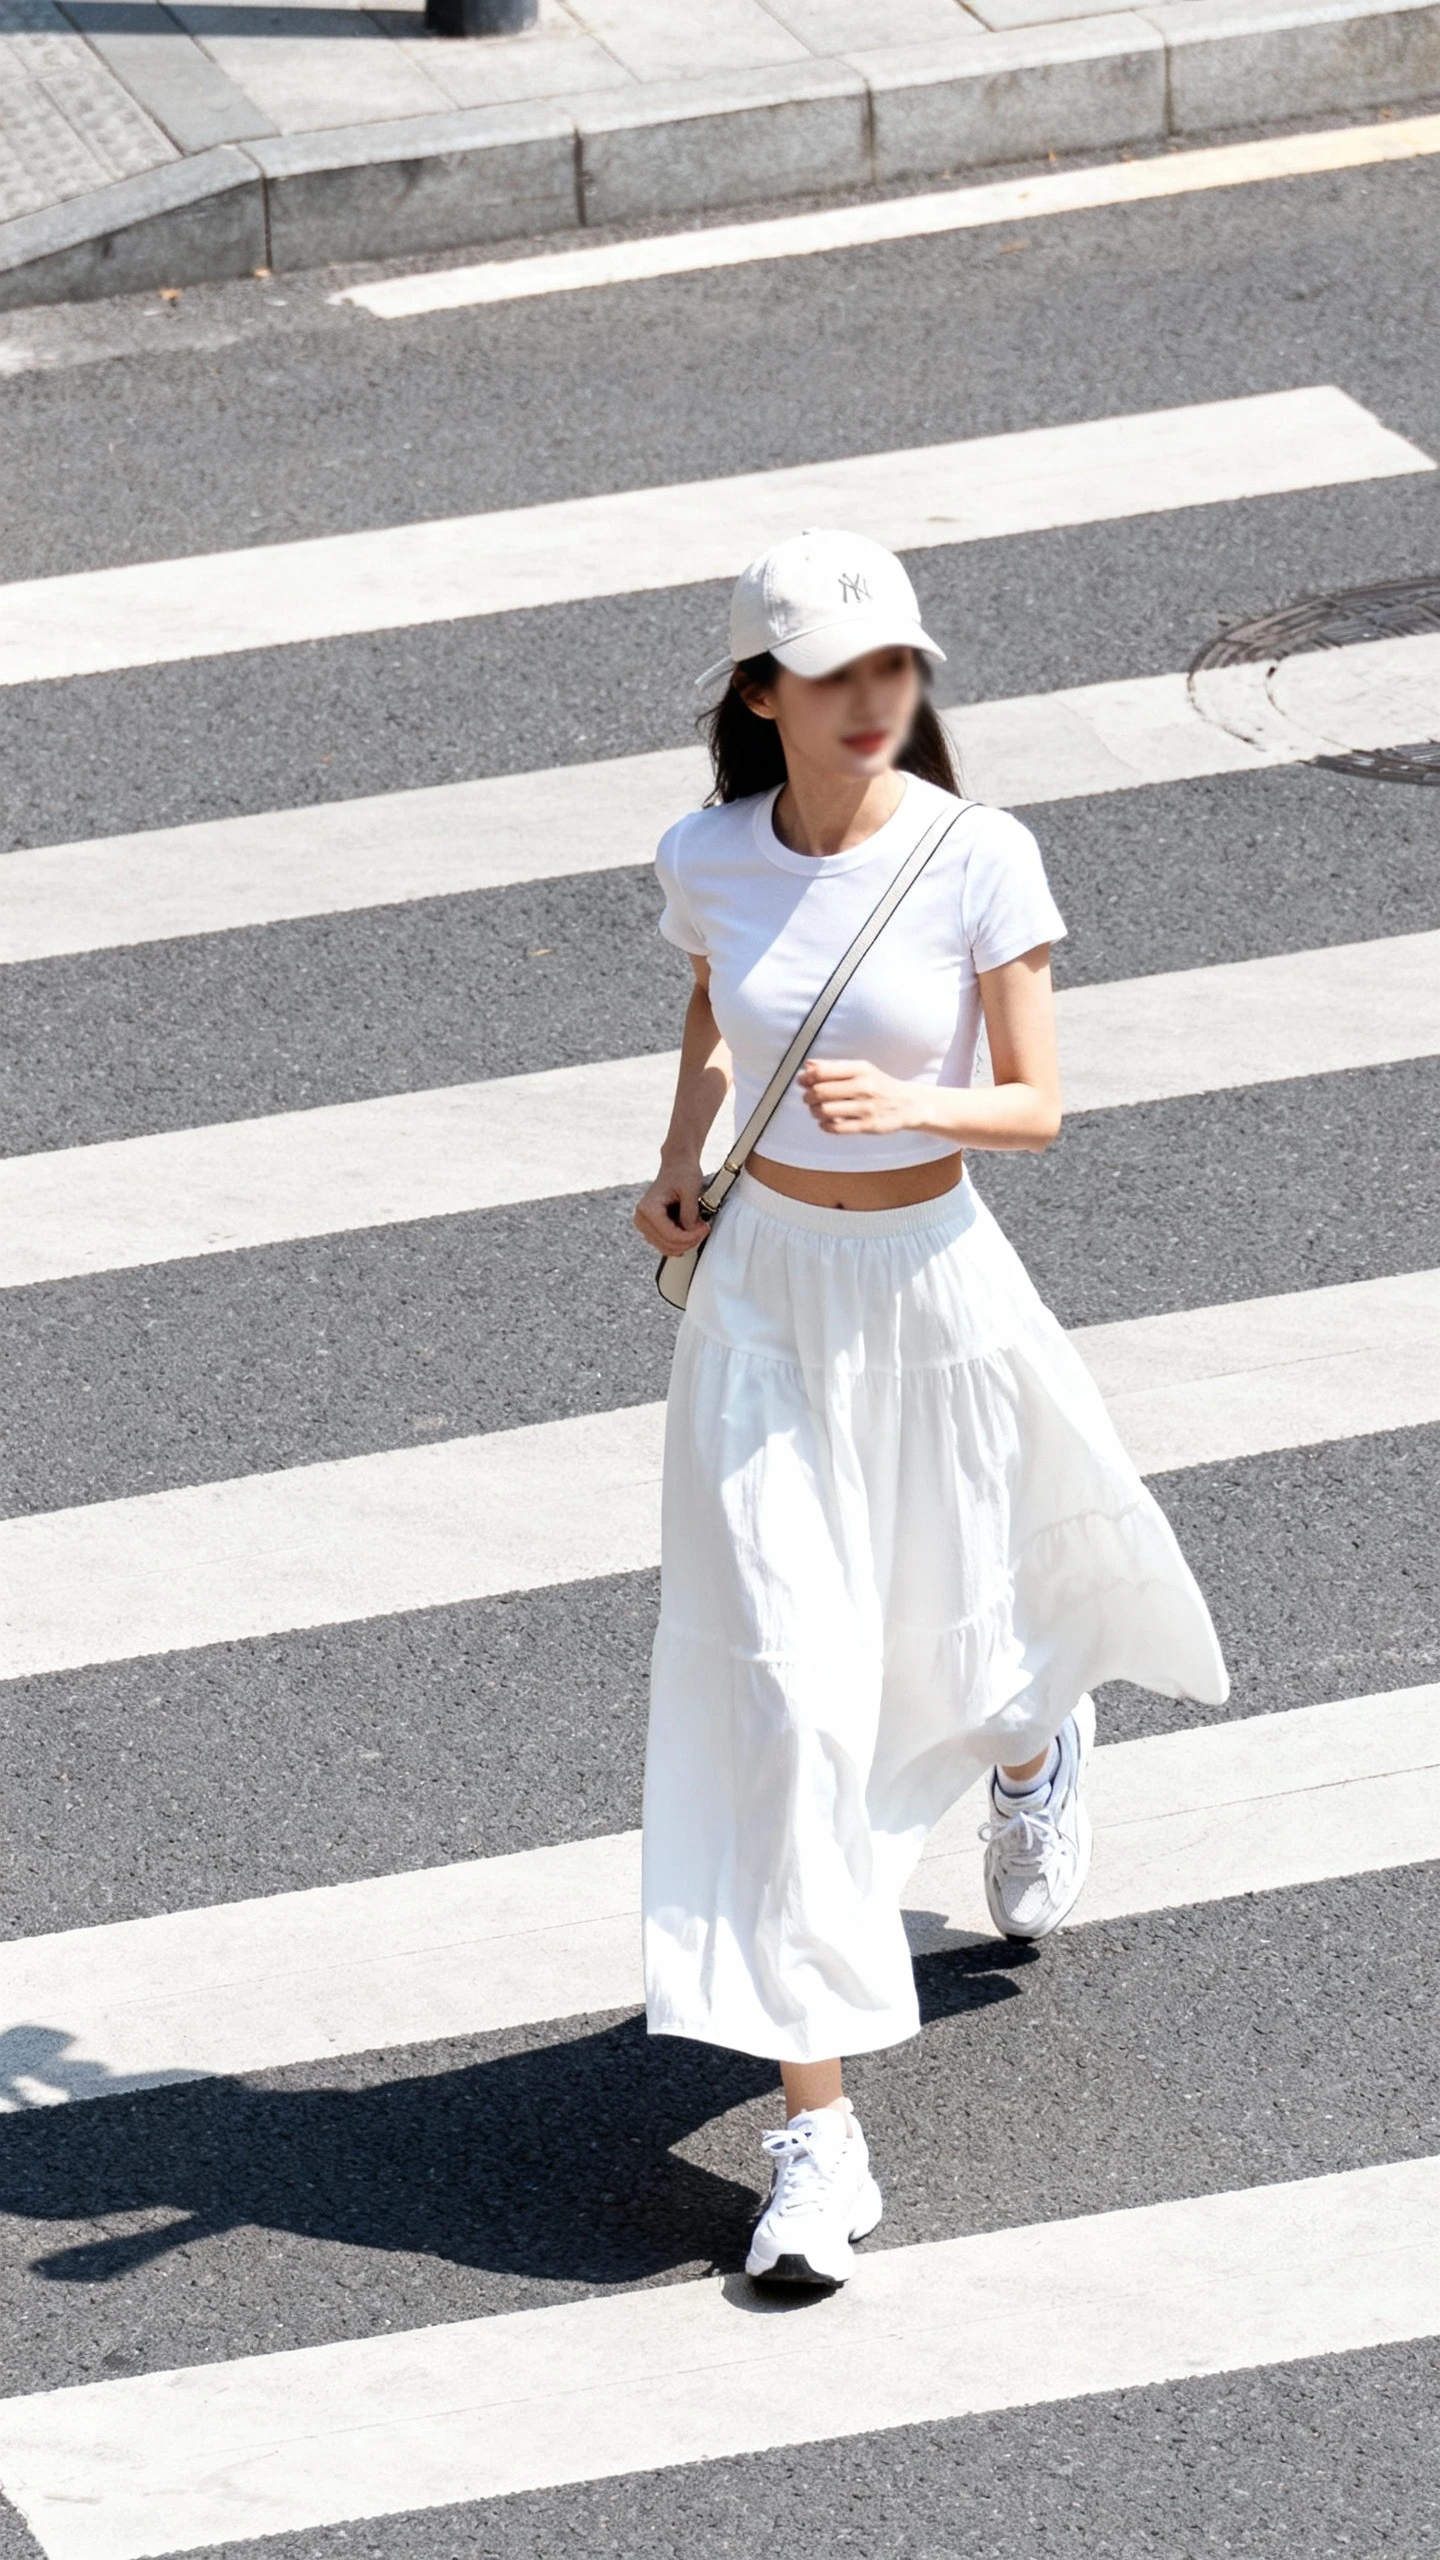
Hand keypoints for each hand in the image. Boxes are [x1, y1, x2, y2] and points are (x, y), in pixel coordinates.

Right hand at [634, 1157, 709, 1253]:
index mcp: (647, 1209)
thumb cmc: (683, 1172)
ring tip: (697, 1227)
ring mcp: (644, 1224)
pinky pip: (666, 1243)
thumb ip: (689, 1215)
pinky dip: (680, 1240)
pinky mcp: (650, 1227)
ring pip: (667, 1248)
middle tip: (704, 1228)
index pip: (670, 1236)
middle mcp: (641, 1218)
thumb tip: (692, 1234)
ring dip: (685, 1242)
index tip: (705, 1228)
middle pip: (668, 1245)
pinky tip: (690, 1229)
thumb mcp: (690, 1191)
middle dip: (689, 1241)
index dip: (691, 1237)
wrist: (677, 1164)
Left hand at [797, 1058, 916, 1135]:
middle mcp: (864, 1087)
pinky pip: (836, 1128)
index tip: (802, 1081)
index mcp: (860, 1069)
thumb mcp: (861, 1069)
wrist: (907, 1103)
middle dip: (808, 1096)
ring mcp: (866, 1108)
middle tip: (808, 1097)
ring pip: (825, 1111)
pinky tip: (826, 1121)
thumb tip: (808, 1065)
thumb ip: (834, 1067)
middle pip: (820, 1092)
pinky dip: (825, 1125)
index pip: (823, 1071)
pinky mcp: (867, 1125)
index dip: (806, 1077)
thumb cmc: (878, 1085)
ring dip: (814, 1111)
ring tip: (816, 1109)